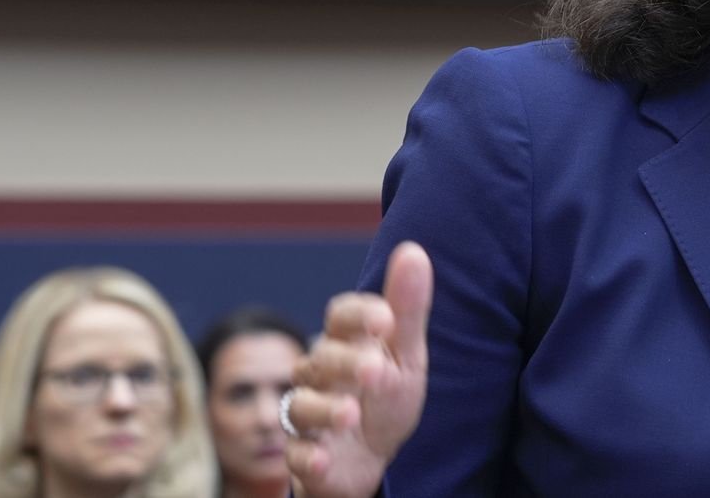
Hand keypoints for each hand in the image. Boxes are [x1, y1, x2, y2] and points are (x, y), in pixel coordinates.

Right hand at [283, 241, 432, 497]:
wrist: (372, 456)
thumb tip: (413, 249)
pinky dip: (307, 458)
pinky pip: (296, 454)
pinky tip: (323, 459)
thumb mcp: (404, 354)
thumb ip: (407, 308)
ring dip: (325, 410)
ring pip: (302, 406)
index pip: (340, 316)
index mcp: (346, 342)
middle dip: (346, 363)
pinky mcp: (303, 455)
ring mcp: (308, 415)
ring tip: (350, 414)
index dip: (359, 315)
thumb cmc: (385, 394)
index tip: (385, 318)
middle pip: (322, 359)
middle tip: (376, 370)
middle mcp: (320, 373)